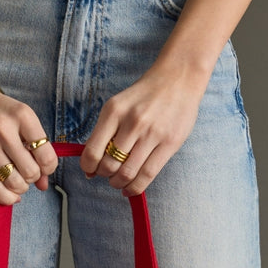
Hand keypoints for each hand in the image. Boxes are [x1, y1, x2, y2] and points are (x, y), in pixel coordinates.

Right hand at [0, 89, 58, 204]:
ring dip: (20, 187)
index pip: (46, 156)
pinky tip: (11, 193)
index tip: (43, 166)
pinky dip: (7, 197)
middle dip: (33, 177)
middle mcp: (4, 129)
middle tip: (26, 170)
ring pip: (14, 183)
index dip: (48, 168)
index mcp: (22, 116)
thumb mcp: (22, 121)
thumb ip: (37, 149)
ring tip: (17, 179)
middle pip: (31, 172)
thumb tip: (43, 184)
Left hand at [80, 65, 207, 195]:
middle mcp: (132, 122)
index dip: (88, 167)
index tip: (90, 170)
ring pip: (127, 173)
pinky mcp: (169, 143)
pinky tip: (130, 188)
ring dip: (118, 183)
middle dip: (104, 175)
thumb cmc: (145, 95)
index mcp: (114, 111)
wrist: (178, 79)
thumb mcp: (118, 105)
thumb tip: (89, 165)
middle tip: (108, 175)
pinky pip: (148, 175)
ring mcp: (152, 134)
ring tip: (119, 181)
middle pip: (109, 165)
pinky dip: (135, 187)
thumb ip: (103, 132)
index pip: (93, 151)